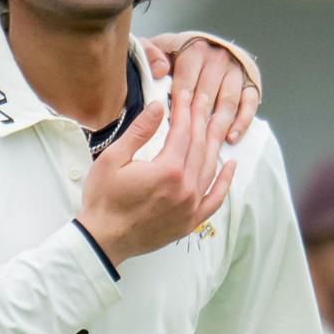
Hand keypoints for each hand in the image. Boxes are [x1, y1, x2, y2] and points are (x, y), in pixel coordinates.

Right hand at [75, 89, 235, 264]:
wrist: (103, 240)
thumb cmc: (103, 200)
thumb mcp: (113, 159)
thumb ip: (139, 131)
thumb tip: (157, 107)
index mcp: (168, 170)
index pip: (183, 131)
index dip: (184, 109)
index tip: (184, 94)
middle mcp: (186, 187)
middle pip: (199, 145)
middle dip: (200, 119)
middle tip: (201, 100)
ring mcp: (191, 206)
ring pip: (209, 167)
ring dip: (213, 141)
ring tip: (215, 121)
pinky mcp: (191, 221)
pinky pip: (215, 198)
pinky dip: (225, 181)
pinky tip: (230, 165)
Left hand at [142, 33, 258, 144]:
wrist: (201, 44)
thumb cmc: (174, 52)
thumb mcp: (157, 47)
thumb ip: (150, 53)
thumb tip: (160, 70)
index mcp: (195, 50)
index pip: (185, 84)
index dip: (176, 108)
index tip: (169, 129)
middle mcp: (218, 58)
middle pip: (207, 96)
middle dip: (196, 123)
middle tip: (186, 146)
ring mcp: (237, 70)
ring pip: (228, 102)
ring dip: (218, 126)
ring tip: (207, 146)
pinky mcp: (251, 82)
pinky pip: (249, 104)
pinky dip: (242, 122)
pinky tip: (231, 138)